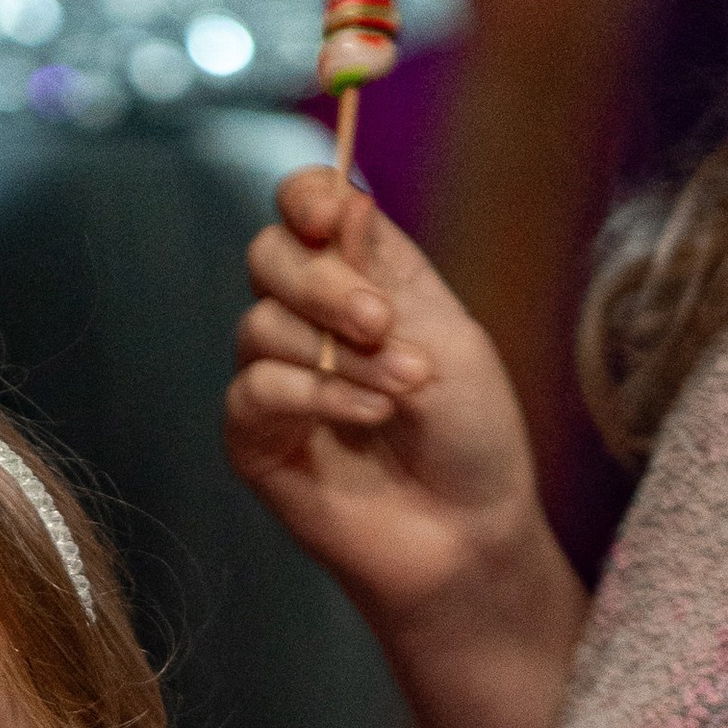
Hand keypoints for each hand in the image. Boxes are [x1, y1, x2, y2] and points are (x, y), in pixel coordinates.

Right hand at [225, 167, 544, 632]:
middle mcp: (309, 320)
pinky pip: (256, 391)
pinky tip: (370, 419)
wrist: (469, 533)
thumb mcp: (447, 333)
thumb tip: (342, 194)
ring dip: (340, 357)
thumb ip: (386, 267)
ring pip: (260, 326)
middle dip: (323, 284)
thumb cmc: (471, 437)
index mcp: (360, 280)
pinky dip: (316, 397)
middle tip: (383, 325)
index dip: (305, 198)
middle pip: (267, 258)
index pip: (302, 210)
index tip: (330, 216)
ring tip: (404, 393)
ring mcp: (276, 378)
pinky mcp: (255, 437)